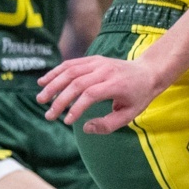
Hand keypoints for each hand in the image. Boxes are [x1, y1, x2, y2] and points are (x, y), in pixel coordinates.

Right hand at [38, 54, 164, 133]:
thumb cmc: (138, 97)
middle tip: (48, 115)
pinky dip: (56, 72)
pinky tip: (44, 82)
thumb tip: (85, 128)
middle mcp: (105, 70)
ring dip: (53, 84)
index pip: (90, 94)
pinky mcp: (93, 59)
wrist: (147, 72)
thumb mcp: (129, 115)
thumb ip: (108, 125)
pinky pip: (71, 64)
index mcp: (116, 84)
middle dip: (60, 100)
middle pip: (77, 83)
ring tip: (41, 99)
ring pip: (70, 70)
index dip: (76, 107)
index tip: (66, 121)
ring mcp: (98, 62)